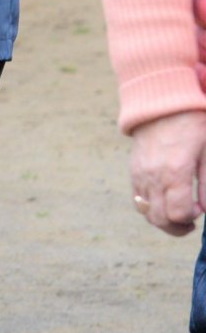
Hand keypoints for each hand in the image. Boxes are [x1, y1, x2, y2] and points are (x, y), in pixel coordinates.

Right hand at [130, 111, 205, 234]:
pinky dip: (151, 207)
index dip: (191, 218)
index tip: (199, 209)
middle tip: (191, 220)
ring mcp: (140, 175)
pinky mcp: (134, 171)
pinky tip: (164, 199)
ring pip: (146, 213)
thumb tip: (205, 209)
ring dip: (163, 219)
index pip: (177, 214)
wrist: (163, 106)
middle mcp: (153, 177)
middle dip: (177, 226)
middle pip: (159, 218)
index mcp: (175, 173)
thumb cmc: (192, 127)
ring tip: (177, 212)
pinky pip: (138, 200)